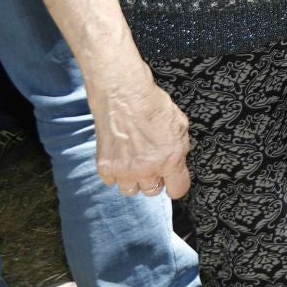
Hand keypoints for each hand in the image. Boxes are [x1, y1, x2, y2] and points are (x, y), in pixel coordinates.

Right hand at [88, 74, 191, 198]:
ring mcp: (124, 170)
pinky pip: (111, 181)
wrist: (124, 95)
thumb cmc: (152, 105)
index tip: (172, 181)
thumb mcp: (180, 125)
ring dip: (133, 179)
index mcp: (170, 160)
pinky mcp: (105, 167)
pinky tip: (119, 157)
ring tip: (134, 162)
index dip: (176, 185)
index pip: (177, 190)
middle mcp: (147, 169)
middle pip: (152, 191)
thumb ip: (179, 149)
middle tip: (151, 164)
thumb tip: (177, 162)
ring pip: (130, 190)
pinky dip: (115, 173)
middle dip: (154, 179)